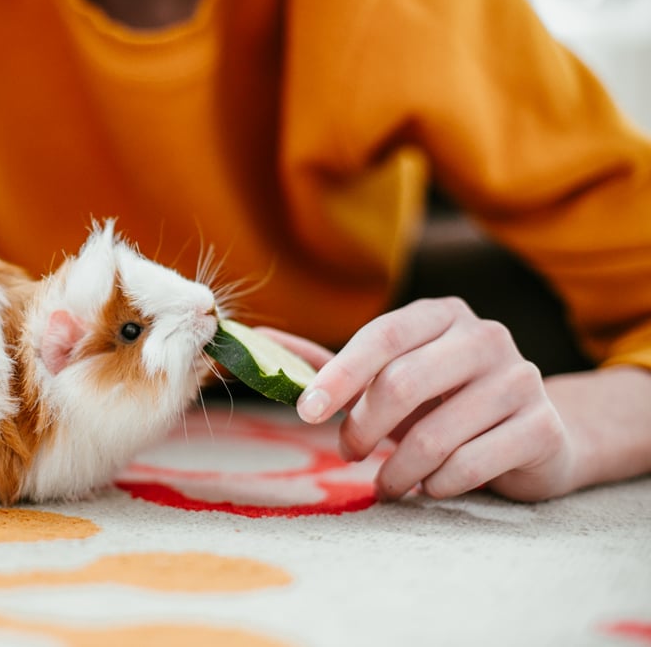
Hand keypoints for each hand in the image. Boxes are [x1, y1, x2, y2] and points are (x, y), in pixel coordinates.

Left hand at [264, 297, 575, 501]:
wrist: (533, 437)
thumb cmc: (442, 403)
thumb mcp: (388, 379)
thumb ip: (329, 364)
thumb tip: (259, 341)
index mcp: (441, 316)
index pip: (381, 337)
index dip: (339, 375)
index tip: (306, 411)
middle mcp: (485, 337)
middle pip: (403, 383)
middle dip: (363, 428)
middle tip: (348, 454)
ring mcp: (521, 379)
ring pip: (436, 434)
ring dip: (398, 470)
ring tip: (388, 483)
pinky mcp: (542, 427)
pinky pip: (471, 464)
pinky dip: (438, 484)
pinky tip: (433, 486)